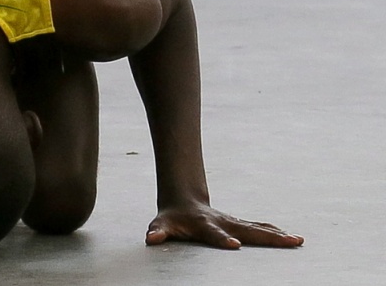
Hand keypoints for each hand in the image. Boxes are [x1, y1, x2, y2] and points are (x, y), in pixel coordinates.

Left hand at [145, 203, 303, 249]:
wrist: (182, 201)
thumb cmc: (171, 219)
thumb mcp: (160, 225)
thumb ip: (157, 232)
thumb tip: (151, 238)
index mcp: (204, 225)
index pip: (214, 234)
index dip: (222, 239)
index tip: (235, 246)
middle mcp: (222, 222)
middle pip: (246, 230)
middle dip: (266, 237)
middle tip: (287, 241)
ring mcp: (233, 222)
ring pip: (258, 228)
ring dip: (277, 235)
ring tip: (297, 241)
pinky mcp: (240, 225)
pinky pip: (260, 228)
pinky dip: (276, 233)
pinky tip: (293, 238)